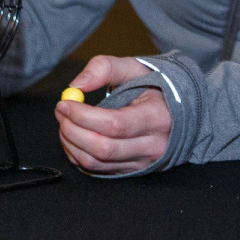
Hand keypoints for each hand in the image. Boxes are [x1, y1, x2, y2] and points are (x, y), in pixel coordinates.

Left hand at [55, 55, 171, 174]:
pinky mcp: (132, 171)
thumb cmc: (154, 87)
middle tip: (61, 112)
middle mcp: (153, 145)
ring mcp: (143, 162)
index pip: (115, 124)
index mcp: (158, 117)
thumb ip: (105, 68)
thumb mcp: (134, 68)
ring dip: (71, 143)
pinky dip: (78, 154)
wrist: (178, 111)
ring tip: (66, 123)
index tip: (65, 103)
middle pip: (103, 148)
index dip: (83, 116)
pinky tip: (75, 137)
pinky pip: (97, 170)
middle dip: (73, 130)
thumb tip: (77, 86)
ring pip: (96, 162)